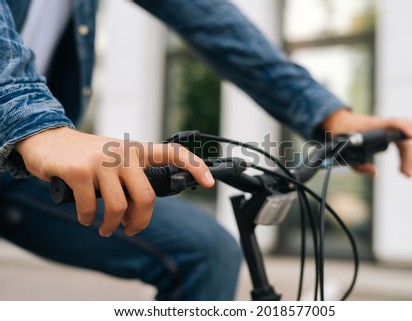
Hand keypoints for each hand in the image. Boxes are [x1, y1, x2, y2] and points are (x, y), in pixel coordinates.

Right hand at [15, 127, 214, 236]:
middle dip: (140, 221)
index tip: (209, 182)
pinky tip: (85, 217)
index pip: (172, 152)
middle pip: (146, 197)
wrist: (47, 141)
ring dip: (111, 225)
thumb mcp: (114, 159)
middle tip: (130, 229)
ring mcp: (101, 161)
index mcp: (135, 150)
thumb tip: (141, 211)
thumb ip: (131, 178)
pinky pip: (90, 208)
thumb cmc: (86, 157)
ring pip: (118, 207)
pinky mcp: (79, 171)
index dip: (194, 166)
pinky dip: (87, 219)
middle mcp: (122, 153)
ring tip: (105, 228)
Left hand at [321, 109, 411, 176]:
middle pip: (405, 127)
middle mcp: (383, 125)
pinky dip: (405, 155)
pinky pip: (400, 142)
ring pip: (405, 136)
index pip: (393, 124)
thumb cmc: (341, 133)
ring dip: (409, 155)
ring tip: (407, 173)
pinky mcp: (387, 135)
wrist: (340, 123)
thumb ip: (357, 161)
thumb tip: (374, 173)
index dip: (405, 128)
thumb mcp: (343, 147)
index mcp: (373, 125)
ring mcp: (386, 129)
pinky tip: (405, 168)